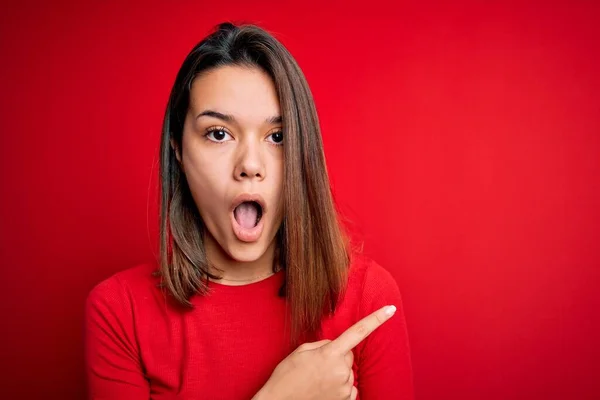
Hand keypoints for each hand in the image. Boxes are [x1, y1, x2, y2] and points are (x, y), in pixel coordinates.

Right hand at [255, 304, 396, 399]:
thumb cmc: (287, 376)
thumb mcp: (302, 351)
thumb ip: (324, 345)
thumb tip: (336, 346)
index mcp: (330, 353)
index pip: (358, 332)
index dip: (376, 319)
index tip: (391, 309)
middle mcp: (341, 370)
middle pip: (348, 354)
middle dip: (337, 356)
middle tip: (317, 365)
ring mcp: (344, 387)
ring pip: (348, 371)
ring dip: (337, 372)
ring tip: (317, 379)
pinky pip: (349, 387)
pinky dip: (340, 386)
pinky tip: (324, 389)